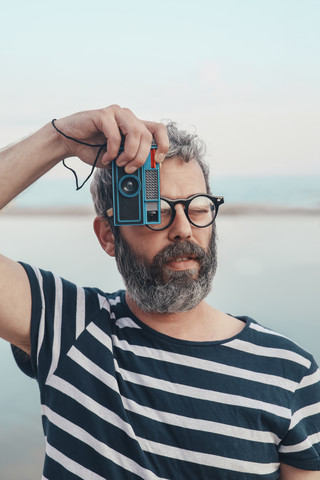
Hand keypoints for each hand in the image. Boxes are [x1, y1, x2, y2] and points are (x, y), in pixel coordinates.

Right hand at [54, 105, 168, 172]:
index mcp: (134, 126)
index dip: (164, 145)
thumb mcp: (117, 159)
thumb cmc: (93, 149)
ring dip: (129, 153)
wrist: (69, 143)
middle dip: (141, 157)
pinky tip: (106, 157)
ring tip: (119, 162)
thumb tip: (144, 171)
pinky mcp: (103, 114)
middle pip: (147, 135)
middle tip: (130, 169)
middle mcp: (128, 117)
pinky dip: (112, 150)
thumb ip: (130, 161)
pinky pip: (115, 134)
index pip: (158, 129)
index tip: (159, 161)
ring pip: (135, 132)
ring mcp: (116, 113)